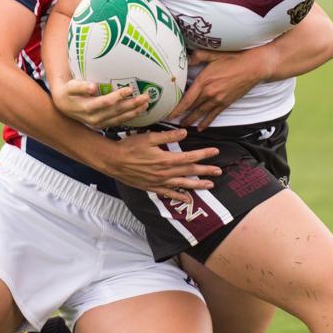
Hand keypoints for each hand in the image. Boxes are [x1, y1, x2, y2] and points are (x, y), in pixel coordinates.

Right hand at [52, 79, 148, 128]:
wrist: (63, 106)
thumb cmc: (68, 92)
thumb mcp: (71, 87)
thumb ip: (81, 87)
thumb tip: (93, 87)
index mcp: (88, 108)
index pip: (106, 103)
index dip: (118, 96)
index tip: (129, 89)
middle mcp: (95, 118)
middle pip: (117, 111)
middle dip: (132, 104)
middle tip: (145, 97)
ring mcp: (100, 123)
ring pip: (120, 118)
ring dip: (134, 112)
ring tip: (146, 104)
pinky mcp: (103, 125)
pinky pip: (119, 122)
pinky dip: (130, 117)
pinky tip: (139, 111)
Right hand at [103, 128, 221, 202]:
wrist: (114, 161)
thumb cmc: (130, 146)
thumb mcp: (149, 137)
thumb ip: (168, 136)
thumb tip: (185, 133)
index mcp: (166, 159)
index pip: (190, 157)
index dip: (204, 154)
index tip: (215, 152)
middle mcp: (165, 173)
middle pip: (190, 172)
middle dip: (206, 171)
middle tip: (219, 171)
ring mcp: (159, 182)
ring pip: (183, 184)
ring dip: (197, 185)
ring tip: (210, 185)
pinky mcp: (152, 187)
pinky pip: (169, 193)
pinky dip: (179, 197)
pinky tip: (187, 199)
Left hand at [168, 48, 263, 129]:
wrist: (252, 68)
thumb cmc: (232, 59)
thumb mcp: (212, 55)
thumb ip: (197, 56)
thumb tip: (187, 58)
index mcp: (203, 81)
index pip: (186, 99)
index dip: (176, 109)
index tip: (168, 115)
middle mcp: (209, 93)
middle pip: (192, 108)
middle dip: (181, 116)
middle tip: (172, 122)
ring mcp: (217, 100)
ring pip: (201, 113)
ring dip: (192, 120)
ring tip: (183, 126)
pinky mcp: (225, 103)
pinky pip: (213, 115)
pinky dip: (206, 122)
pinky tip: (201, 128)